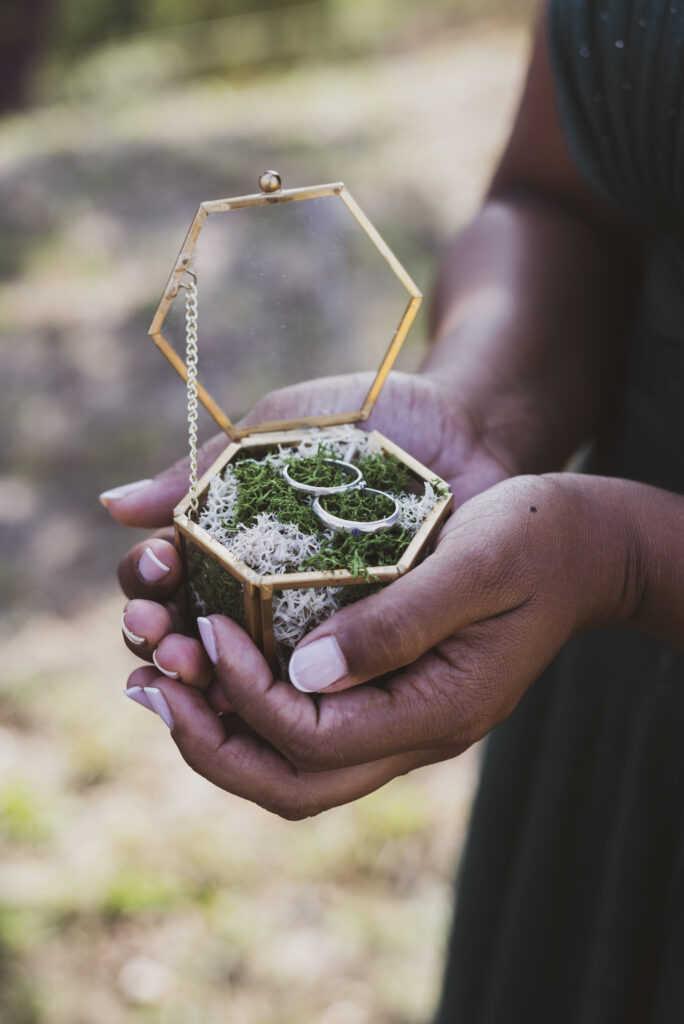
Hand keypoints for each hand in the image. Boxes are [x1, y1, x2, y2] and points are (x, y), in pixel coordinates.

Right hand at [106, 369, 513, 673]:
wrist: (455, 425)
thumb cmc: (358, 421)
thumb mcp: (275, 433)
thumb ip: (200, 470)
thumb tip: (113, 505)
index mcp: (223, 544)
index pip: (162, 582)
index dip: (144, 586)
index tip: (155, 570)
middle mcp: (255, 593)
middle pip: (187, 636)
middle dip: (163, 641)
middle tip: (164, 637)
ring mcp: (306, 624)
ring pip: (238, 674)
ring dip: (206, 682)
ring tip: (195, 668)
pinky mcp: (358, 646)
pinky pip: (312, 687)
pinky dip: (276, 699)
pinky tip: (259, 696)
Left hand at [115, 471, 642, 816]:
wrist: (583, 545)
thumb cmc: (538, 538)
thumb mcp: (479, 561)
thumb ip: (398, 620)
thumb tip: (298, 672)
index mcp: (439, 709)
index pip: (315, 739)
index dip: (245, 692)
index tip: (204, 624)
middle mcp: (414, 731)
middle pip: (291, 783)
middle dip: (208, 741)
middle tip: (146, 686)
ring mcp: (401, 717)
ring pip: (291, 766)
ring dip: (215, 728)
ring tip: (151, 675)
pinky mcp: (387, 691)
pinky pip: (304, 725)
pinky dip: (245, 702)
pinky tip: (208, 658)